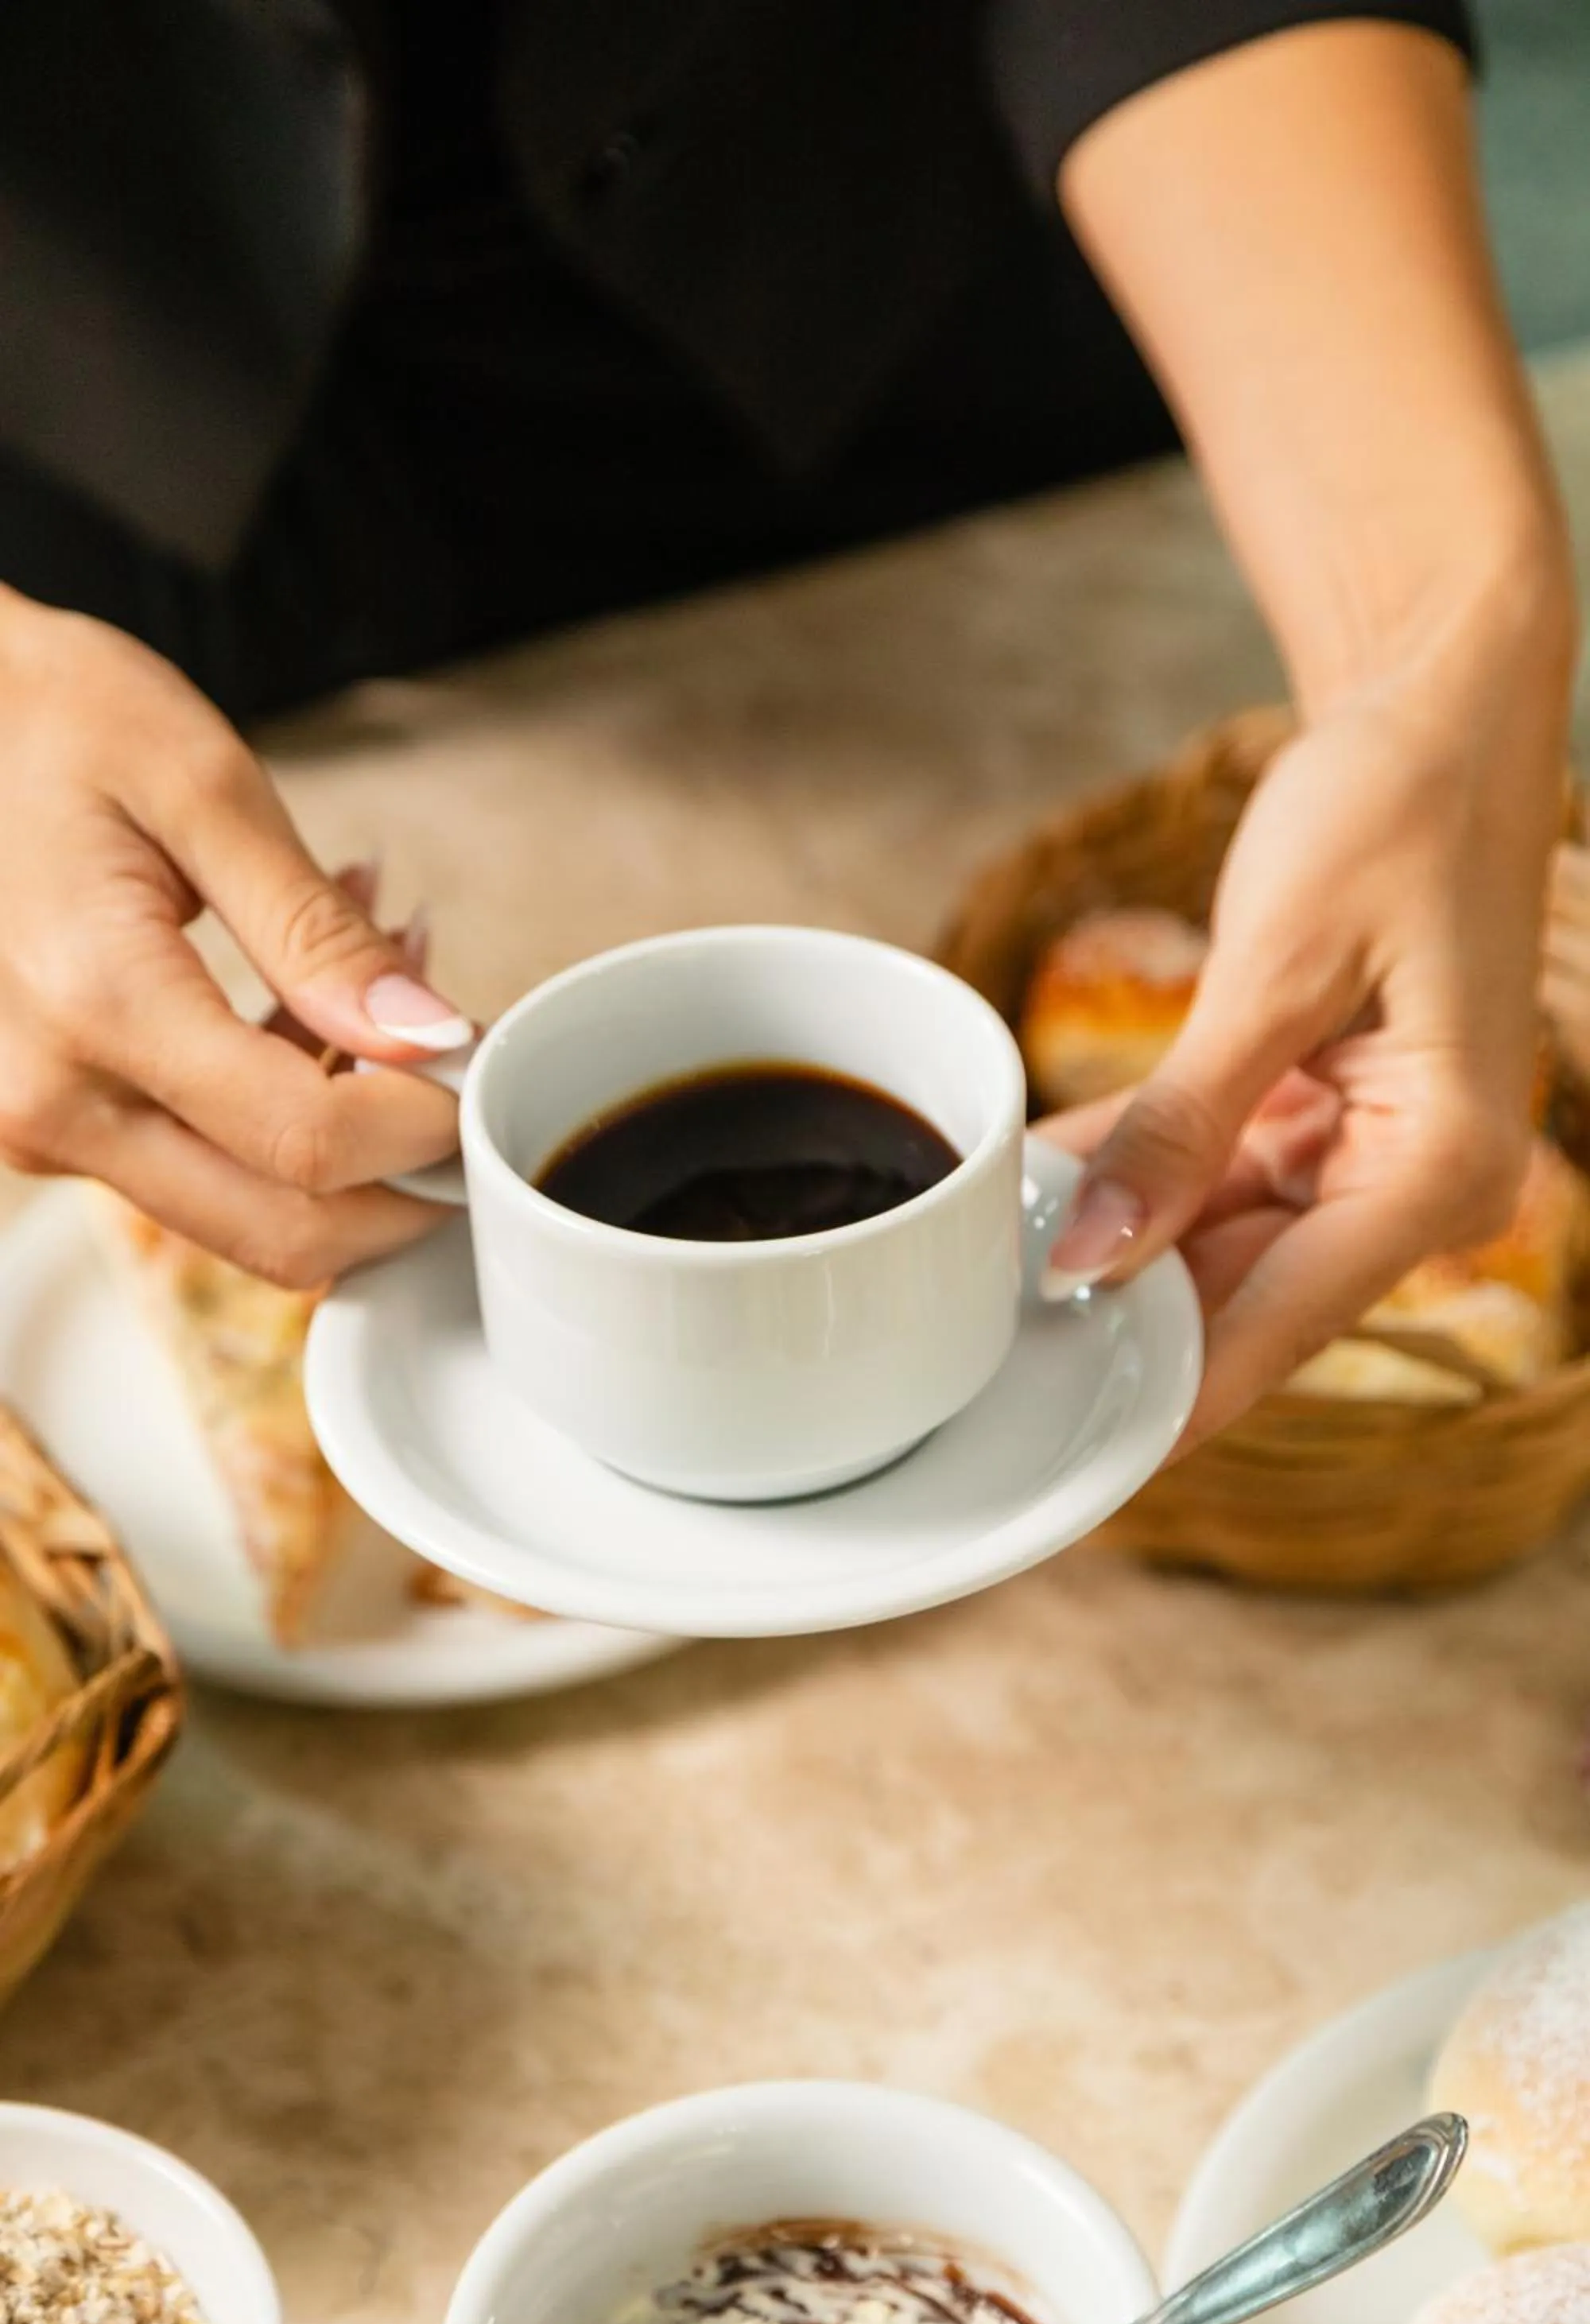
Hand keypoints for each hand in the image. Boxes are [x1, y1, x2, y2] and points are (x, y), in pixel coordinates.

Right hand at [0, 585, 467, 1282]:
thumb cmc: (53, 721)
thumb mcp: (201, 786)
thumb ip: (316, 932)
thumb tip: (431, 1038)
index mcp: (93, 1005)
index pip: (305, 1143)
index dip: (423, 1127)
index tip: (480, 1063)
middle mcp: (51, 1101)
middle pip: (282, 1233)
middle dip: (405, 1185)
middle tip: (469, 1077)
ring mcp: (44, 1128)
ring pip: (248, 1218)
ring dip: (353, 1147)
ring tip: (396, 980)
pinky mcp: (56, 1125)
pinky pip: (203, 1169)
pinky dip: (290, 1117)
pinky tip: (326, 1006)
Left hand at [1047, 17, 1578, 1442]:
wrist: (1442, 710)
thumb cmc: (1392, 811)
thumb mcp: (1274, 967)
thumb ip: (1181, 1127)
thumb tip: (1093, 1261)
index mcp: (1438, 1172)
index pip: (1273, 1330)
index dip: (1157, 1399)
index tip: (1055, 1466)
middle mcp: (1419, 1189)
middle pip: (1239, 1305)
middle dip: (1114, 1327)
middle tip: (974, 1364)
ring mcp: (1375, 1159)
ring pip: (1217, 1252)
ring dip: (1113, 1255)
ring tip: (984, 1272)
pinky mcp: (1332, 1120)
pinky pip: (1219, 1181)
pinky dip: (1137, 1183)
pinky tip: (1038, 1194)